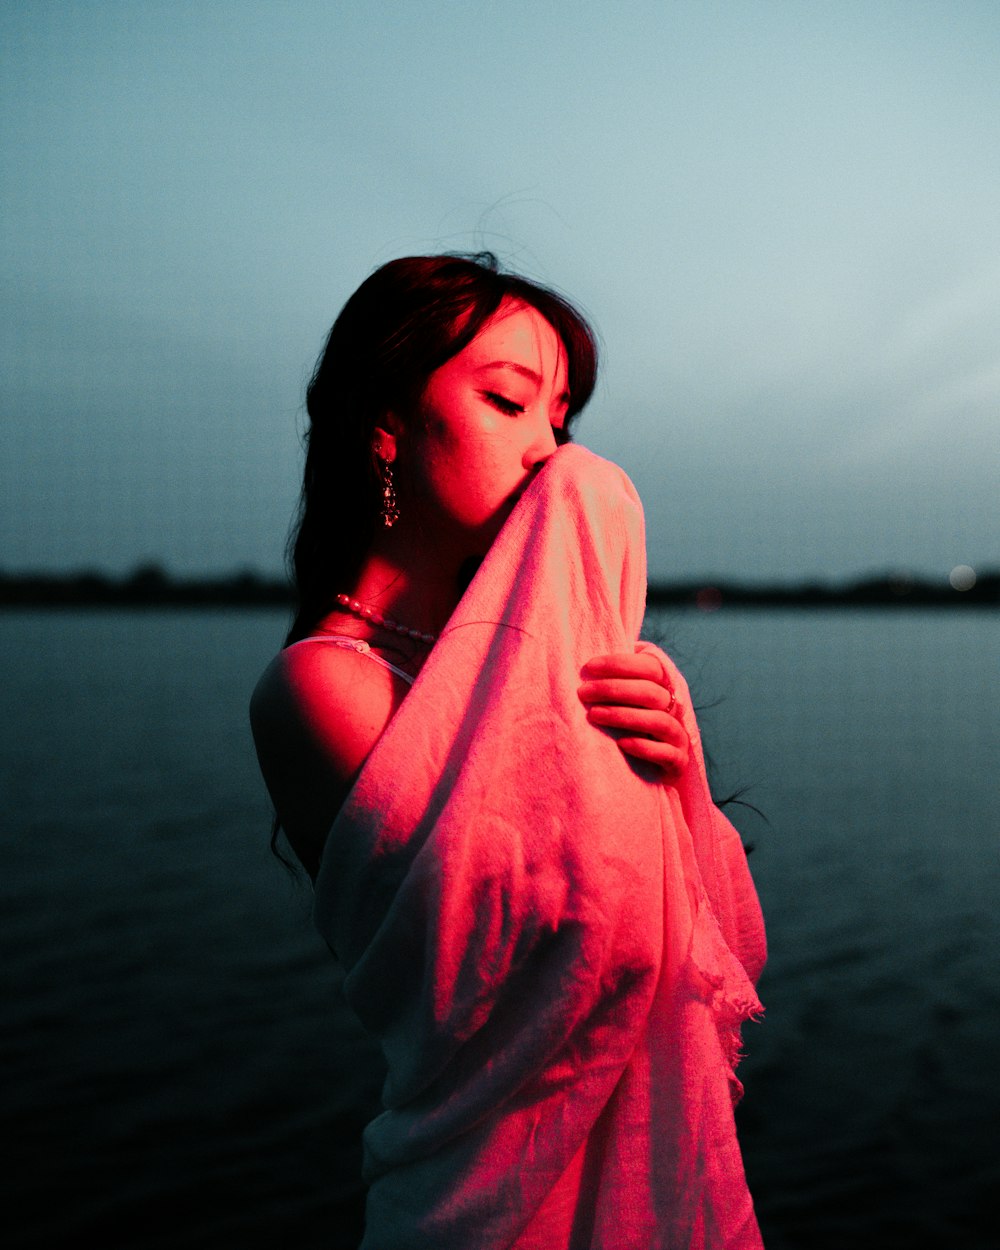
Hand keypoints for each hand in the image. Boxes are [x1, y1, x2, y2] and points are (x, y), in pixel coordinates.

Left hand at [577, 647, 689, 777]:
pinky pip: (666, 753)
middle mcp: (675, 710)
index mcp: (664, 690)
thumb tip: (589, 664)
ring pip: (657, 720)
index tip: (589, 667)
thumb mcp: (623, 705)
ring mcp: (678, 736)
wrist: (649, 777)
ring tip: (594, 715)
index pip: (650, 667)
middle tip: (583, 692)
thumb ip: (615, 683)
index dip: (621, 664)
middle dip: (613, 689)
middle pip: (650, 692)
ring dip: (623, 715)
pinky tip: (621, 744)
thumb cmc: (628, 732)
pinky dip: (644, 747)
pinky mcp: (678, 763)